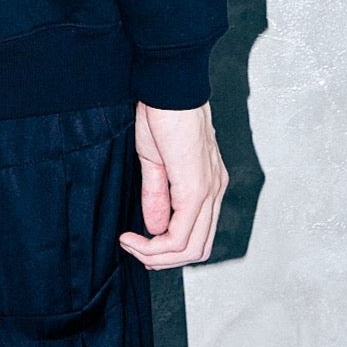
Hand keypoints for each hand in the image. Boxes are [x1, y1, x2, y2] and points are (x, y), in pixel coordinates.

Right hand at [119, 99, 226, 268]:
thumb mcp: (156, 161)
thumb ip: (157, 195)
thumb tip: (155, 227)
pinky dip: (154, 244)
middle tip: (134, 251)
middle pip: (197, 248)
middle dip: (162, 259)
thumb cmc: (163, 113)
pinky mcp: (197, 188)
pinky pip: (180, 234)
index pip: (197, 234)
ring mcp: (209, 191)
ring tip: (131, 246)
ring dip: (157, 256)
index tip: (135, 241)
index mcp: (207, 183)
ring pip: (191, 247)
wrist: (168, 87)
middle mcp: (215, 190)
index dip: (166, 249)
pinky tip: (132, 237)